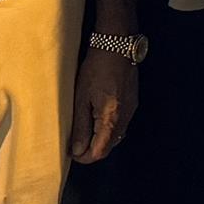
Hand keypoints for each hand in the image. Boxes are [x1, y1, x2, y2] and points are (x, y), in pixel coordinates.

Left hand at [70, 46, 138, 161]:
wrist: (117, 46)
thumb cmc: (96, 68)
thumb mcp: (81, 98)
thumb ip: (81, 126)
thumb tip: (77, 150)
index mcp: (111, 119)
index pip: (99, 152)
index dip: (84, 157)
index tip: (71, 152)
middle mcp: (125, 118)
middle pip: (109, 147)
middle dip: (91, 150)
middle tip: (74, 143)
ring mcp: (131, 111)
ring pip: (115, 137)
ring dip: (100, 140)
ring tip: (83, 131)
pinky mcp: (132, 103)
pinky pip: (121, 125)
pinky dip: (108, 129)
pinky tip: (96, 119)